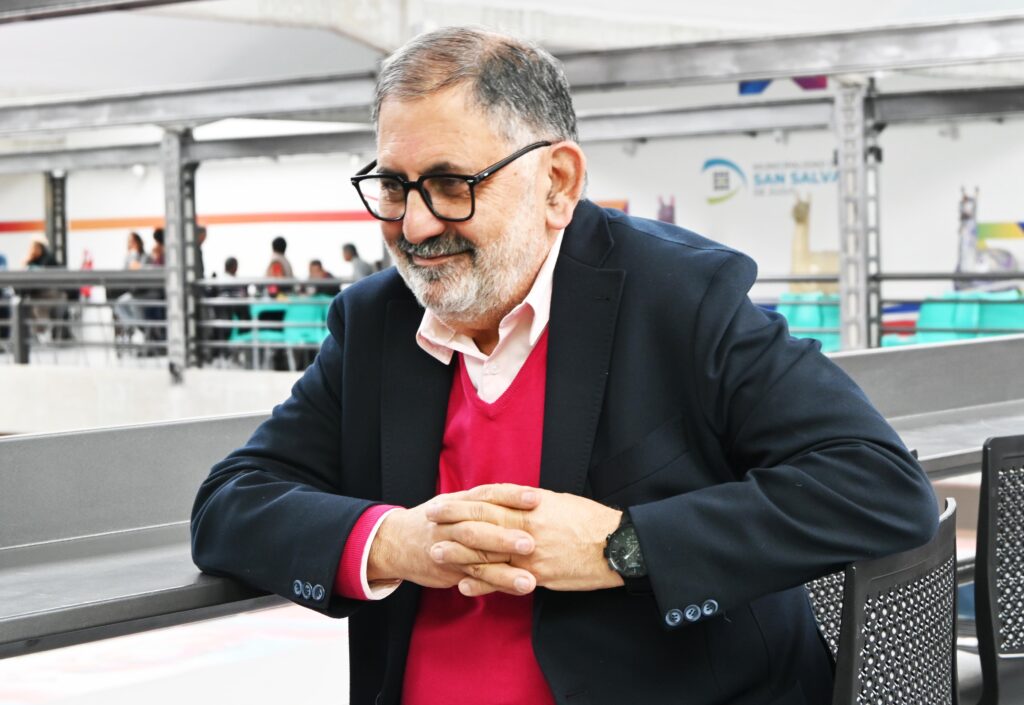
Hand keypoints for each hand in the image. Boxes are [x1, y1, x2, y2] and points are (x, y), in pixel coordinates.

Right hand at [367, 485, 540, 594]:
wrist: (395, 542)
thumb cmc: (436, 520)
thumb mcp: (454, 503)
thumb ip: (484, 502)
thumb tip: (524, 496)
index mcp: (457, 502)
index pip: (485, 495)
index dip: (510, 495)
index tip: (534, 498)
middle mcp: (451, 524)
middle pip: (478, 528)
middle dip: (504, 536)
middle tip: (531, 543)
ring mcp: (448, 550)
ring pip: (476, 560)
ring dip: (504, 572)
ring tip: (529, 581)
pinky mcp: (448, 572)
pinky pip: (473, 580)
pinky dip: (494, 586)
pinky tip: (515, 591)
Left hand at [427, 485, 623, 596]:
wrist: (618, 546)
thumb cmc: (591, 521)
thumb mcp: (560, 502)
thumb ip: (531, 503)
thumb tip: (512, 500)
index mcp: (532, 506)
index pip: (489, 502)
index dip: (463, 503)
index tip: (442, 502)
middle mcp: (527, 528)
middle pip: (482, 524)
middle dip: (453, 523)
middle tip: (429, 521)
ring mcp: (531, 554)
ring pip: (489, 553)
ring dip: (460, 554)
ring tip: (437, 553)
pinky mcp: (539, 576)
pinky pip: (505, 580)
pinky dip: (483, 583)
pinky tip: (464, 585)